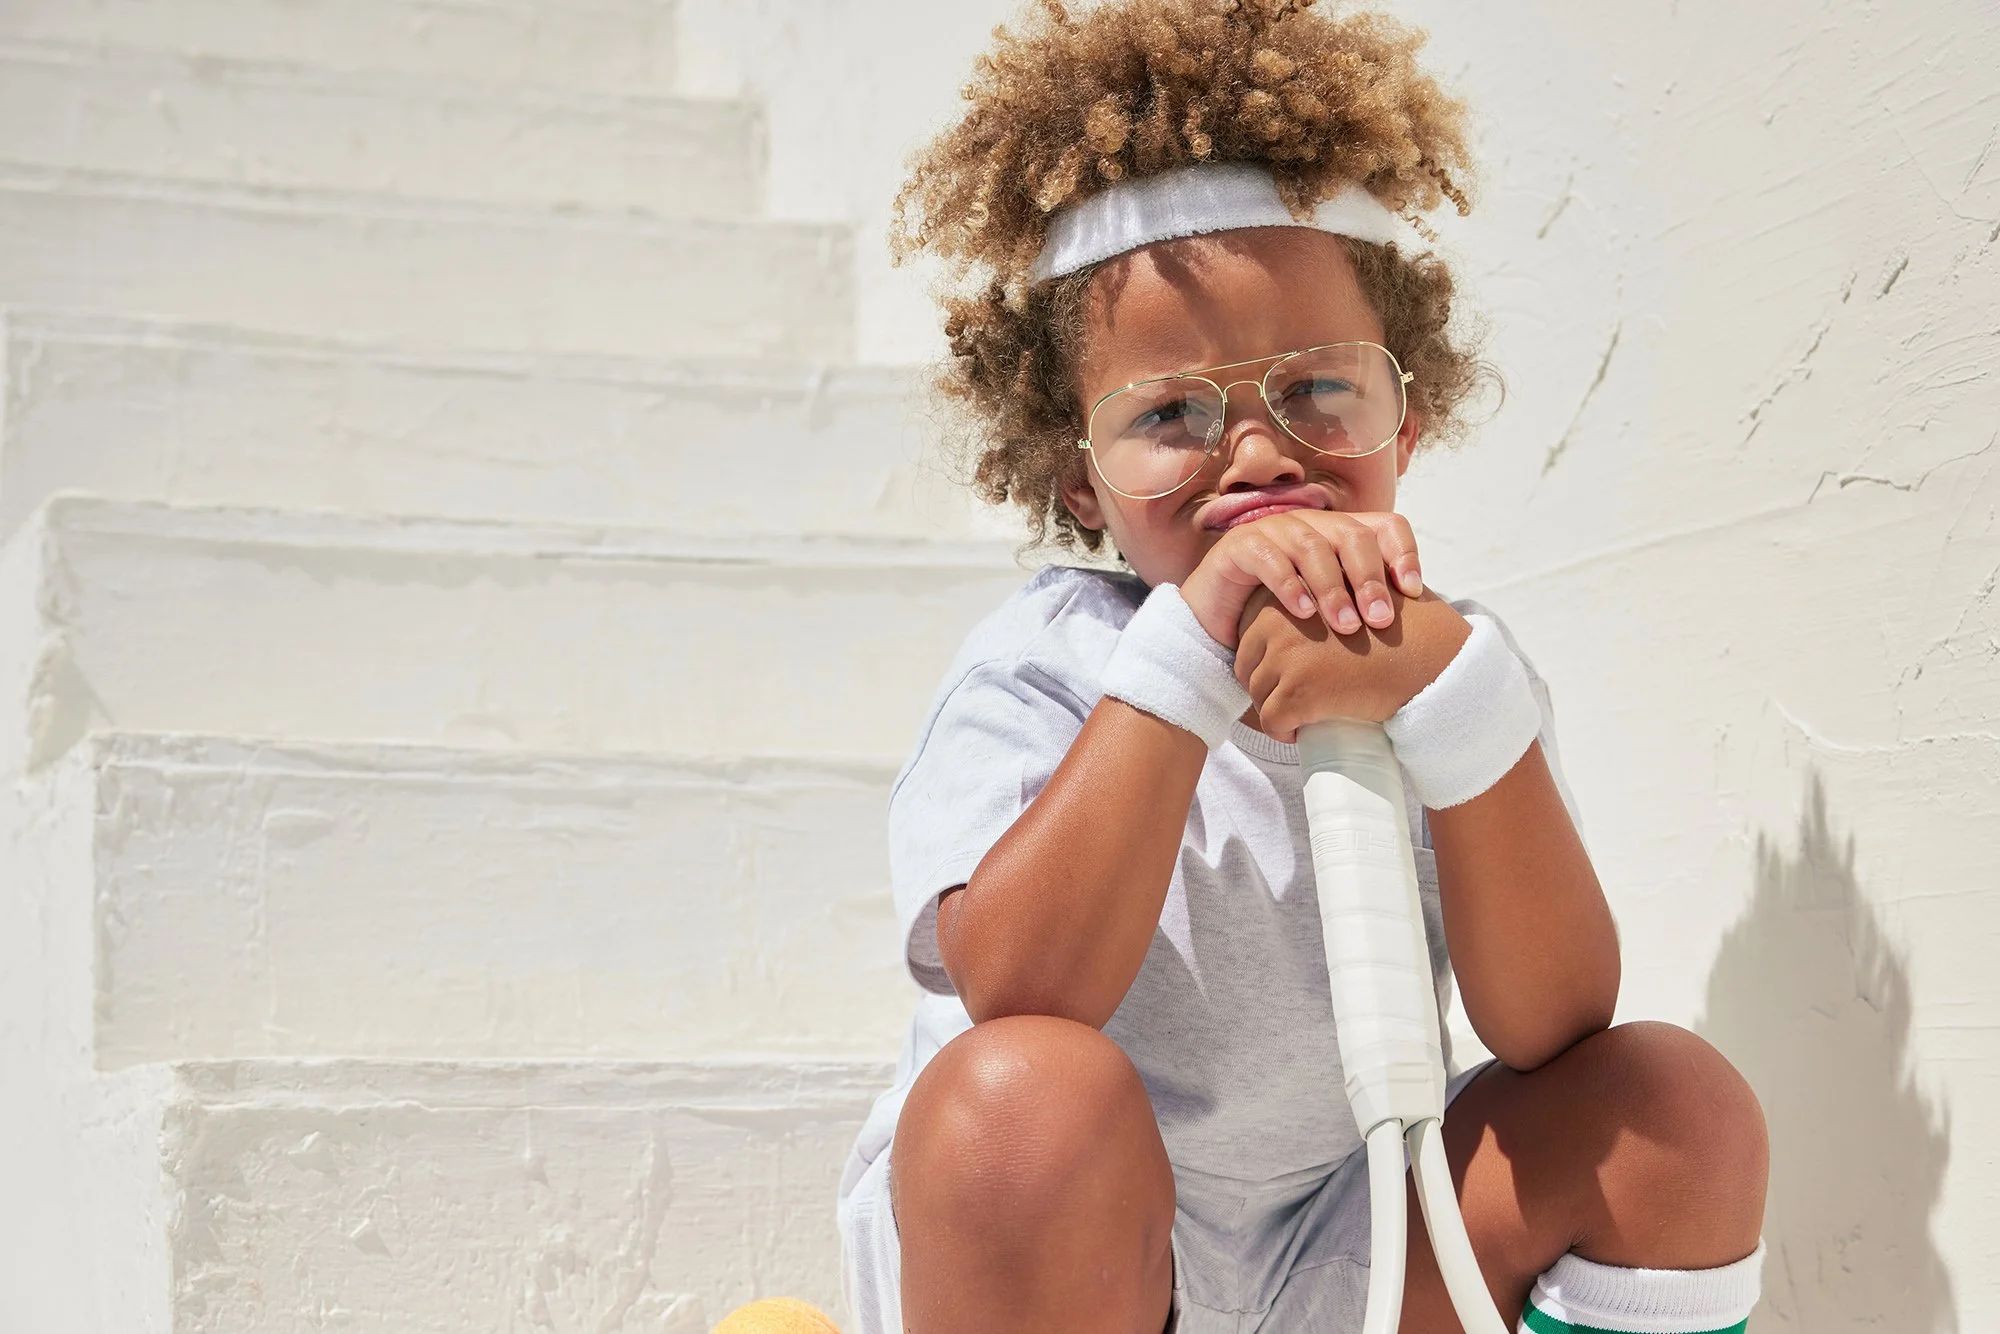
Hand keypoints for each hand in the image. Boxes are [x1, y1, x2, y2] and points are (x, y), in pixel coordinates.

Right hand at [1178, 510, 1421, 649]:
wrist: (1221, 621)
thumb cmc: (1284, 618)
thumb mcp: (1331, 611)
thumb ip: (1366, 608)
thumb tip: (1421, 629)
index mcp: (1341, 533)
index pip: (1386, 526)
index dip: (1405, 553)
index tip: (1414, 592)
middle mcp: (1312, 524)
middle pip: (1353, 536)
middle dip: (1370, 580)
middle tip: (1381, 621)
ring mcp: (1275, 530)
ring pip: (1313, 547)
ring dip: (1333, 589)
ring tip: (1346, 627)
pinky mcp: (1241, 546)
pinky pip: (1270, 558)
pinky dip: (1289, 585)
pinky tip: (1303, 613)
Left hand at [1233, 587, 1471, 739]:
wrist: (1432, 657)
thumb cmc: (1402, 628)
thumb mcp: (1354, 594)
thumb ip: (1323, 596)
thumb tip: (1296, 622)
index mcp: (1289, 594)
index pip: (1252, 636)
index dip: (1269, 661)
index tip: (1294, 675)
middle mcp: (1279, 620)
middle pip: (1249, 666)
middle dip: (1269, 687)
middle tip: (1299, 700)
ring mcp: (1287, 656)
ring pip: (1258, 696)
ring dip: (1277, 710)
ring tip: (1305, 716)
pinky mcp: (1298, 690)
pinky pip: (1271, 721)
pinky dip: (1283, 733)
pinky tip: (1302, 733)